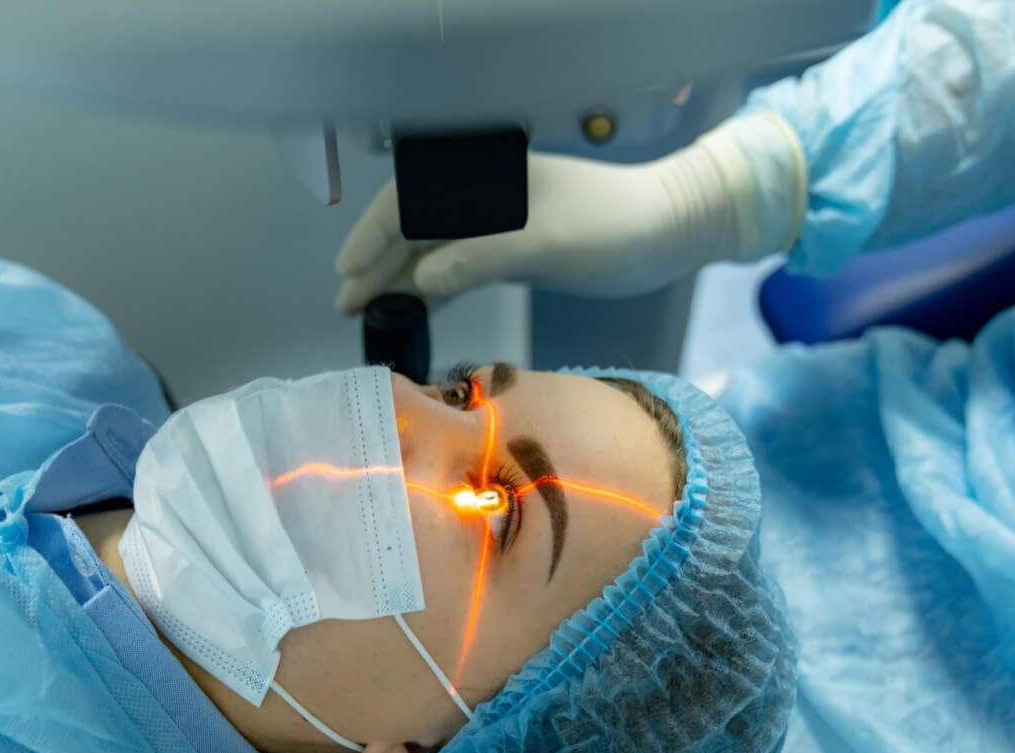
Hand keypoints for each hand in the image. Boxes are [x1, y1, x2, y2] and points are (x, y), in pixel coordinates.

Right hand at [334, 111, 805, 313]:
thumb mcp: (541, 244)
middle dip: (376, 263)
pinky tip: (412, 309)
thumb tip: (418, 281)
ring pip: (432, 248)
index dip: (371, 237)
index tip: (348, 273)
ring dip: (399, 279)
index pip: (408, 202)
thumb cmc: (611, 227)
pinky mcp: (512, 248)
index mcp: (484, 176)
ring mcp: (496, 222)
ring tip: (366, 314)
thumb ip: (476, 259)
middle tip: (346, 305)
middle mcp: (482, 194)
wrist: (669, 231)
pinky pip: (457, 265)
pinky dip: (432, 286)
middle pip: (413, 226)